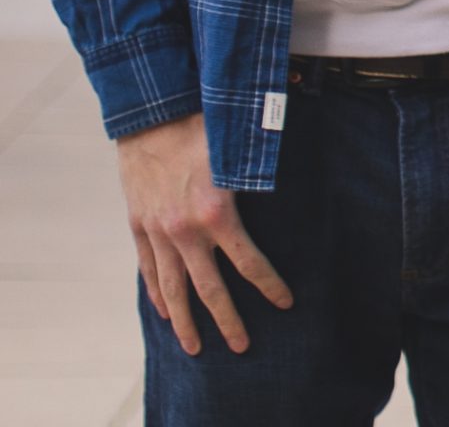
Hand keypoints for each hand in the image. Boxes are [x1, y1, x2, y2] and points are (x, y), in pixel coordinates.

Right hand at [115, 111, 293, 354]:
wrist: (149, 109)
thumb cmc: (200, 118)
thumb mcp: (238, 143)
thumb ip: (263, 165)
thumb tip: (300, 167)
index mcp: (216, 211)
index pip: (248, 261)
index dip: (268, 284)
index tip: (285, 303)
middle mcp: (184, 229)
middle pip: (209, 289)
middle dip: (228, 321)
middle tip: (242, 347)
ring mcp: (158, 229)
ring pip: (172, 288)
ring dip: (185, 321)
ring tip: (195, 347)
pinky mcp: (138, 223)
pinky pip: (148, 267)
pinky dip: (156, 292)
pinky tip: (164, 310)